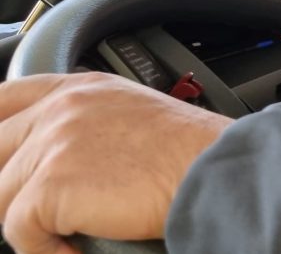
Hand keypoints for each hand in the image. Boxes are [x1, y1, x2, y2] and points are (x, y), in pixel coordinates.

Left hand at [0, 73, 229, 251]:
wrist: (214, 169)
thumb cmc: (190, 153)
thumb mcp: (131, 116)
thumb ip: (87, 124)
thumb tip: (61, 162)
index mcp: (81, 88)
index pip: (5, 97)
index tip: (1, 159)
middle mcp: (62, 108)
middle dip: (7, 188)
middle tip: (41, 211)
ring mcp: (53, 142)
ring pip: (1, 197)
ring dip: (32, 224)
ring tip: (72, 233)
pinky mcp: (51, 184)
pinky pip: (19, 232)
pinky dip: (45, 251)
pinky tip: (77, 249)